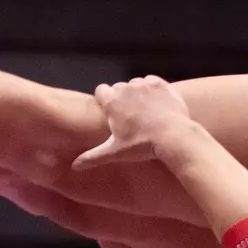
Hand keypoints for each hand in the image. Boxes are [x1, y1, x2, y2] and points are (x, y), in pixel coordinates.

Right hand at [72, 77, 194, 170]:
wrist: (173, 135)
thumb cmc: (141, 145)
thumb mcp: (115, 152)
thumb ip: (93, 157)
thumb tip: (74, 166)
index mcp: (111, 101)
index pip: (100, 91)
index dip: (104, 100)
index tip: (110, 112)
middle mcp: (125, 88)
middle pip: (117, 88)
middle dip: (120, 98)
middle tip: (129, 117)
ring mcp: (144, 84)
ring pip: (134, 84)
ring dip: (136, 93)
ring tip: (144, 111)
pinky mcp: (160, 83)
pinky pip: (151, 82)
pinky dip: (152, 90)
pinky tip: (156, 104)